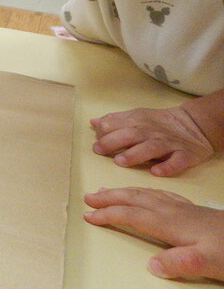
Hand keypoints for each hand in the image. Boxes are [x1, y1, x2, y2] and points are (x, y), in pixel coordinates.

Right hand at [84, 187, 223, 280]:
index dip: (109, 214)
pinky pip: (161, 194)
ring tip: (107, 190)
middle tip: (88, 197)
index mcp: (172, 223)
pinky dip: (144, 190)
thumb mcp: (211, 263)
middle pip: (135, 199)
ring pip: (146, 194)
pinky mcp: (193, 210)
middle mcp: (174, 211)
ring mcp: (184, 208)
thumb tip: (152, 265)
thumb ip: (181, 262)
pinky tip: (146, 194)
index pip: (133, 215)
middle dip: (110, 197)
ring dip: (123, 191)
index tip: (88, 216)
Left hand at [91, 105, 214, 176]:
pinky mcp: (185, 155)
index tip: (95, 143)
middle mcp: (152, 132)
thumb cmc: (159, 123)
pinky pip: (177, 161)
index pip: (118, 124)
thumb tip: (94, 123)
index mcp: (138, 121)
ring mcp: (169, 144)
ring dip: (135, 154)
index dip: (105, 133)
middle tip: (99, 150)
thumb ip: (115, 120)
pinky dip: (167, 167)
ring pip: (151, 148)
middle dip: (113, 142)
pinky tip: (156, 172)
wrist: (194, 124)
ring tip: (121, 161)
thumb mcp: (137, 117)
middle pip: (131, 135)